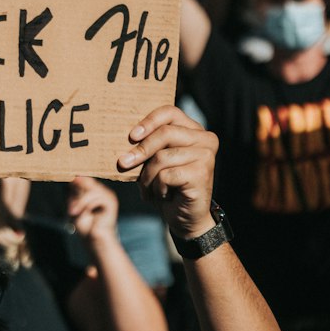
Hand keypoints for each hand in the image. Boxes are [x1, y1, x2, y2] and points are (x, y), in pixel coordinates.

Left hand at [67, 176, 117, 245]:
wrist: (94, 242)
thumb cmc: (85, 226)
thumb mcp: (77, 207)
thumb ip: (77, 193)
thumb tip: (74, 178)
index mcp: (96, 192)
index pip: (85, 180)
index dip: (76, 182)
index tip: (67, 187)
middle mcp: (104, 192)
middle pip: (88, 182)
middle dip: (76, 195)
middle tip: (70, 210)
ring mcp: (109, 196)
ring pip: (91, 190)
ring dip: (80, 202)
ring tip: (73, 213)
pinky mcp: (111, 203)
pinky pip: (97, 197)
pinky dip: (87, 205)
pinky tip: (83, 213)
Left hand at [117, 105, 216, 239]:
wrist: (186, 217)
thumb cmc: (168, 186)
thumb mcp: (156, 161)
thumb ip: (148, 145)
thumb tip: (124, 137)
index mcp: (194, 130)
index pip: (170, 112)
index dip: (149, 121)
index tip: (132, 136)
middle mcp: (205, 139)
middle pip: (165, 133)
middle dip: (141, 150)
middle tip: (124, 163)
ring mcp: (206, 155)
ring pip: (162, 157)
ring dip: (148, 177)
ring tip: (149, 189)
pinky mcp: (201, 173)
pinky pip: (166, 175)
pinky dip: (158, 188)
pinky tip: (164, 195)